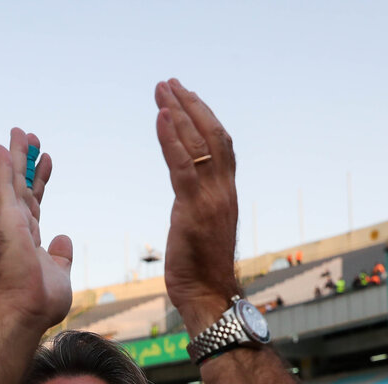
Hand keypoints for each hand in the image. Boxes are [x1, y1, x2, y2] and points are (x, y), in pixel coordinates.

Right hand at [0, 127, 72, 332]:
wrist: (28, 313)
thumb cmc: (41, 301)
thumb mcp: (60, 273)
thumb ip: (61, 255)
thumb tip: (63, 239)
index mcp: (29, 239)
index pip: (35, 202)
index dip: (40, 180)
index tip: (46, 159)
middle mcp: (17, 229)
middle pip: (22, 187)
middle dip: (26, 161)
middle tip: (30, 136)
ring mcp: (9, 225)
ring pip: (11, 183)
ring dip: (14, 157)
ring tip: (19, 133)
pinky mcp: (6, 224)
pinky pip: (3, 191)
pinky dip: (2, 170)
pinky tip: (2, 150)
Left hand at [154, 78, 238, 329]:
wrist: (208, 296)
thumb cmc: (201, 271)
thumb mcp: (201, 229)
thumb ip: (198, 207)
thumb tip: (187, 198)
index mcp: (227, 194)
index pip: (221, 145)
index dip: (205, 118)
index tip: (187, 98)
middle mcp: (224, 190)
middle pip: (212, 135)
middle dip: (190, 106)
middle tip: (170, 83)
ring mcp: (211, 198)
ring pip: (198, 144)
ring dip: (178, 112)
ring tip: (161, 90)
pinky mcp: (193, 209)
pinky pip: (182, 165)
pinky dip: (171, 138)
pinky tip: (160, 116)